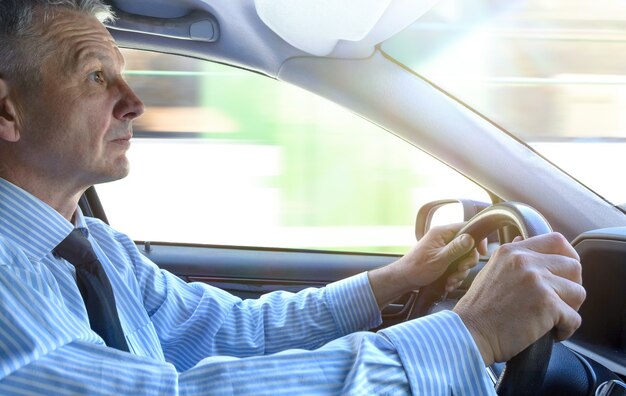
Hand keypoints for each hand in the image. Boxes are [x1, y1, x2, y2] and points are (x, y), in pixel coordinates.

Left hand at [369, 223, 487, 308]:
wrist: (403, 279)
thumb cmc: (417, 268)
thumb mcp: (439, 259)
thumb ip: (456, 248)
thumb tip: (471, 238)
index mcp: (442, 233)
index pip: (467, 228)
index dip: (477, 240)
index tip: (482, 253)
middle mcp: (443, 239)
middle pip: (468, 246)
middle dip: (466, 262)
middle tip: (460, 270)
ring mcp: (443, 249)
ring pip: (463, 259)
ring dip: (459, 273)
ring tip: (450, 281)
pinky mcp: (443, 260)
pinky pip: (456, 266)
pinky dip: (454, 276)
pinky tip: (448, 284)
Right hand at [453, 233, 585, 365]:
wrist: (470, 332)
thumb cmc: (479, 309)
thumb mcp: (491, 270)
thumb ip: (512, 258)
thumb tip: (521, 238)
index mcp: (513, 252)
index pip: (556, 240)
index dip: (569, 256)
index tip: (566, 273)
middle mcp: (526, 261)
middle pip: (574, 266)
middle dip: (572, 286)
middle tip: (560, 302)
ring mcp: (537, 282)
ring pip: (579, 292)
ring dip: (570, 309)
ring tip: (554, 319)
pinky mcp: (547, 305)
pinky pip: (575, 318)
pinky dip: (566, 329)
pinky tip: (552, 333)